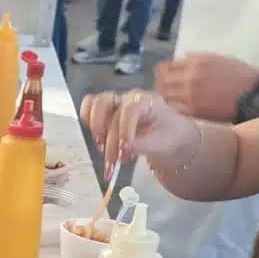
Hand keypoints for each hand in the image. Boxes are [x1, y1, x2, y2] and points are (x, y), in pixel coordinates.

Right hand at [79, 89, 196, 181]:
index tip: (124, 150)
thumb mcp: (163, 143)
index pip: (130, 110)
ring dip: (96, 131)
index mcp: (147, 101)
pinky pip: (89, 109)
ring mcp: (116, 103)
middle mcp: (129, 98)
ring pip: (94, 105)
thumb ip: (144, 144)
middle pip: (105, 104)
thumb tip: (126, 148)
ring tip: (105, 152)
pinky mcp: (107, 112)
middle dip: (106, 134)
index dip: (124, 130)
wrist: (169, 136)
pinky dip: (88, 123)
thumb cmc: (169, 136)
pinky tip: (98, 139)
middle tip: (113, 159)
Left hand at [153, 53, 258, 123]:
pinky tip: (177, 106)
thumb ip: (198, 59)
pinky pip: (174, 108)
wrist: (254, 95)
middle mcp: (190, 78)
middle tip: (162, 86)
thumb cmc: (240, 75)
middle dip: (159, 83)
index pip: (167, 66)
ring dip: (164, 95)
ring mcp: (190, 96)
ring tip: (169, 96)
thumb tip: (182, 59)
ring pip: (165, 95)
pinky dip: (173, 106)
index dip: (162, 71)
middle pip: (162, 81)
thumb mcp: (220, 59)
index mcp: (197, 62)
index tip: (162, 74)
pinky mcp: (194, 112)